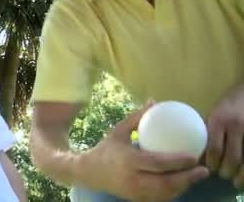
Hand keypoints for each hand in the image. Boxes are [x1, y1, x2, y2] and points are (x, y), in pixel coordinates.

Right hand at [80, 105, 208, 200]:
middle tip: (203, 169)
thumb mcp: (118, 131)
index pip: (157, 164)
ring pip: (166, 193)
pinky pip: (161, 198)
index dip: (177, 162)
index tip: (193, 156)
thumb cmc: (106, 149)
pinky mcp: (138, 200)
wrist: (89, 173)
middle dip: (187, 178)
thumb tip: (154, 101)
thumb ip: (136, 118)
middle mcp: (133, 179)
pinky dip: (175, 191)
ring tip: (197, 175)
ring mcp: (136, 192)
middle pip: (165, 183)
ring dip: (184, 186)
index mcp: (128, 161)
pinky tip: (184, 182)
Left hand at [205, 84, 243, 187]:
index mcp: (219, 121)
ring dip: (241, 174)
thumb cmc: (227, 105)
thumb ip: (208, 133)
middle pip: (232, 157)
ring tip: (236, 181)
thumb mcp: (213, 115)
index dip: (212, 162)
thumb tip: (197, 155)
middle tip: (223, 175)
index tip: (210, 168)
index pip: (214, 148)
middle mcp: (236, 126)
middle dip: (226, 171)